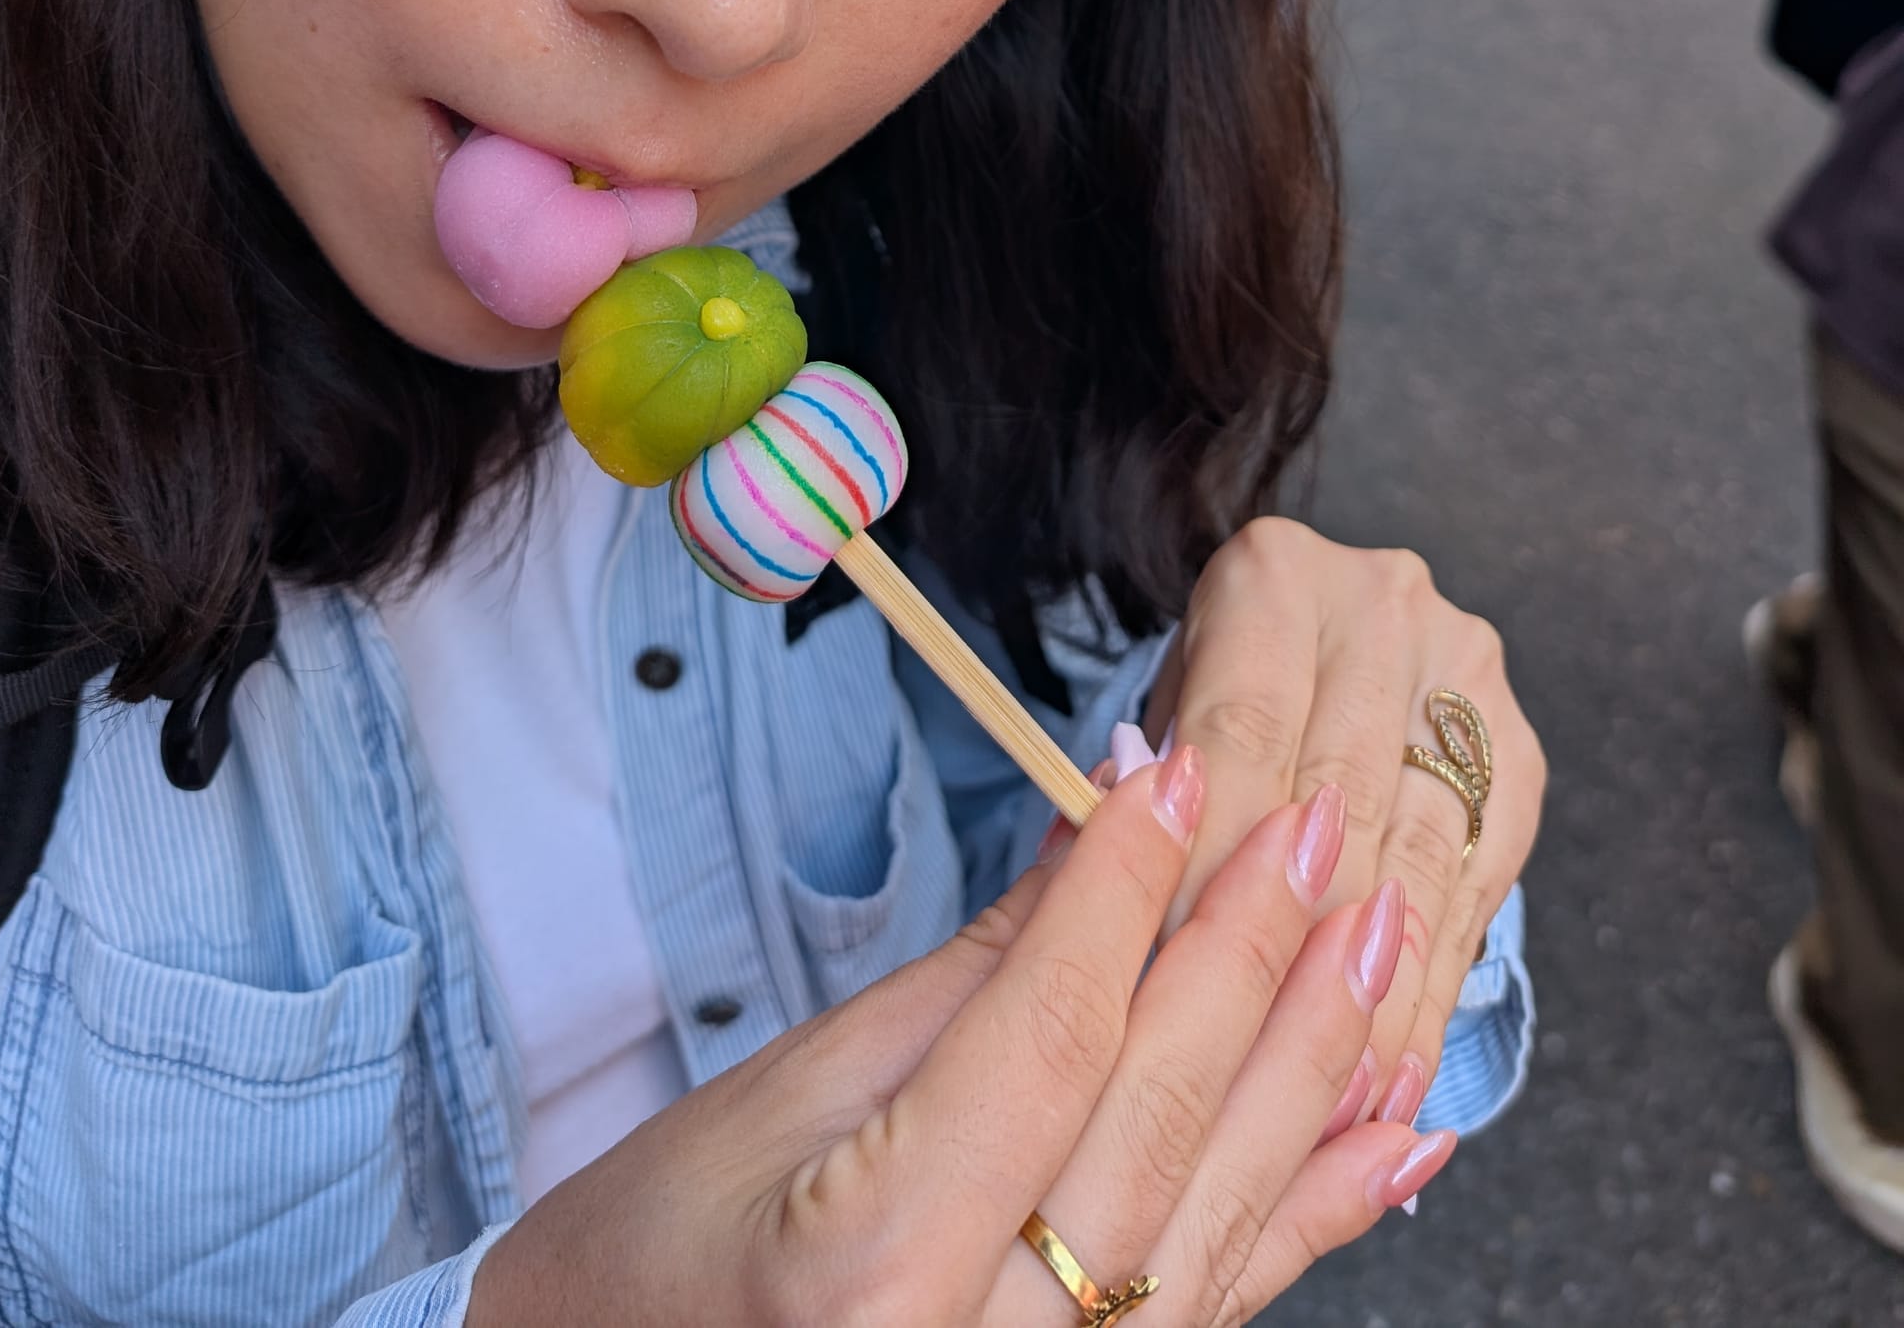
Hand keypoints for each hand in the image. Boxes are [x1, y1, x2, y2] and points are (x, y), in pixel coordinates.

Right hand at [468, 756, 1452, 1327]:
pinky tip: (1399, 1129)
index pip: (1047, 1038)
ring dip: (1316, 1059)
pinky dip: (1322, 1212)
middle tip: (1313, 817)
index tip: (1175, 770)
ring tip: (1376, 926)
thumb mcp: (779, 1102)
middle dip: (1249, 949)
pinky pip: (1230, 1307)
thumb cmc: (646, 1270)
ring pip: (1223, 1213)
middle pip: (1156, 1118)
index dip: (1123, 890)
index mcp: (873, 1275)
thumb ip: (968, 985)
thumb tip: (1100, 842)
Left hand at [1147, 518, 1544, 1126]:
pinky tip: (1392, 1081)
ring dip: (1372, 998)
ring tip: (1328, 1110)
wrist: (1324, 642)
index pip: (1241, 735)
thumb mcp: (1161, 713)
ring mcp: (1466, 677)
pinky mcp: (1517, 756)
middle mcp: (1384, 606)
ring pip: (1415, 861)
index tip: (1169, 981)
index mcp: (1275, 578)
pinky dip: (1426, 1000)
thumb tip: (1109, 892)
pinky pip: (1471, 898)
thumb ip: (1145, 791)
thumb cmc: (1215, 693)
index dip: (1205, 863)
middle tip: (1242, 1076)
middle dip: (1289, 948)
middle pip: (1336, 801)